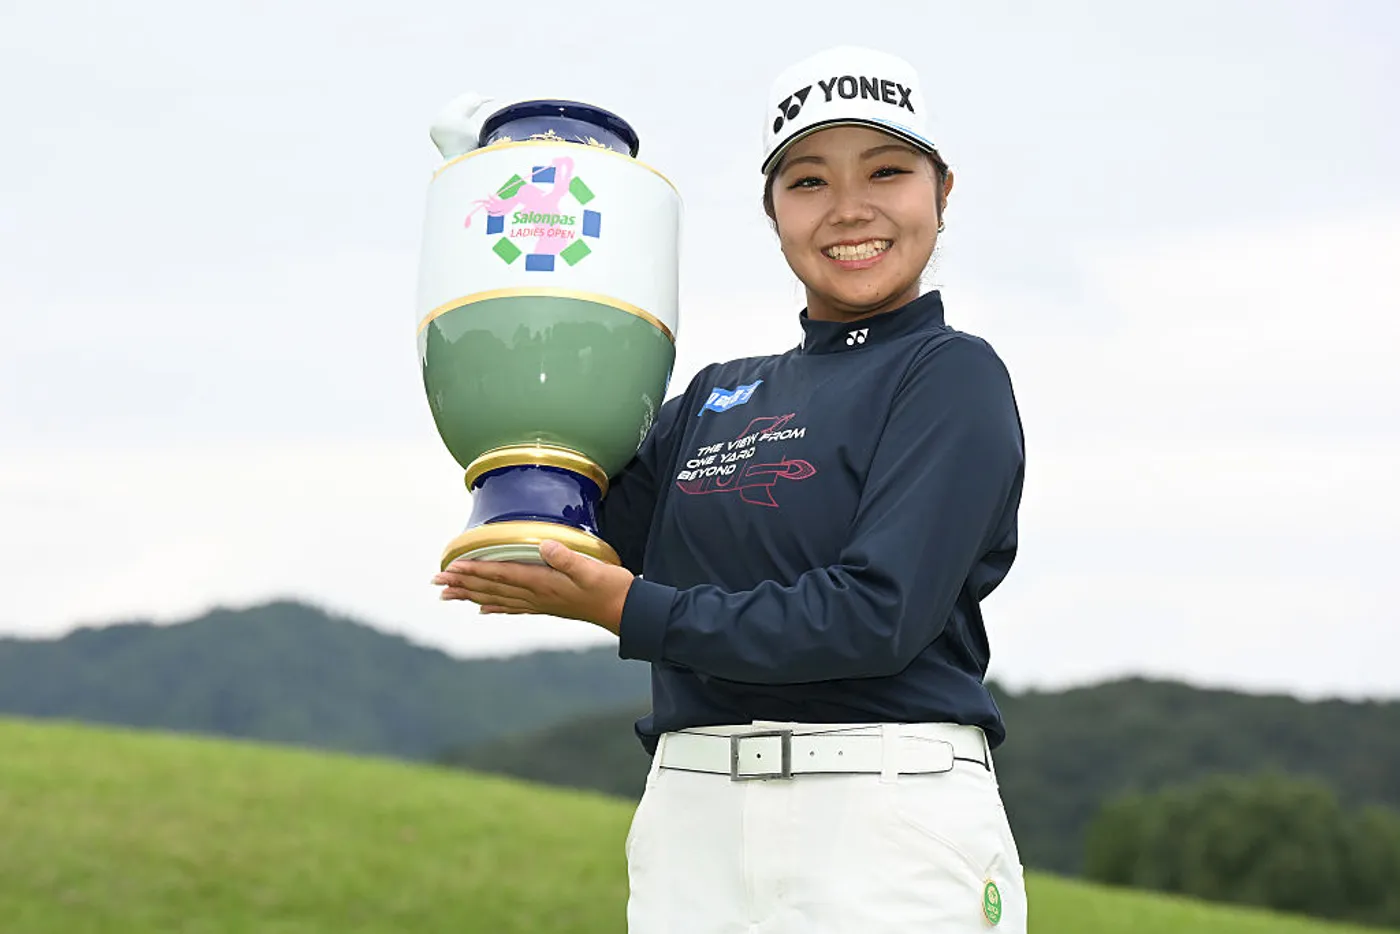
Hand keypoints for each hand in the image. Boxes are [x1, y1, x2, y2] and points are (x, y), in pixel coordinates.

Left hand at [432, 540, 633, 635]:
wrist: (625, 610)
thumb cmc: (610, 587)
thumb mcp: (592, 568)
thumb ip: (568, 557)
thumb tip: (544, 545)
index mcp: (543, 583)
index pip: (501, 574)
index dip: (475, 570)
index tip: (451, 567)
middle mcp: (536, 595)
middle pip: (491, 589)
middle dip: (462, 584)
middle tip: (435, 582)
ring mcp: (540, 603)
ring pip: (496, 598)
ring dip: (470, 595)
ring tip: (447, 595)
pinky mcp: (547, 606)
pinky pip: (512, 607)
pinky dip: (494, 606)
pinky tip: (481, 608)